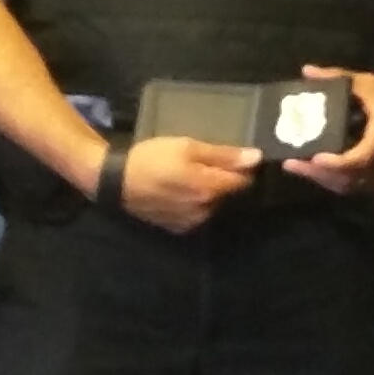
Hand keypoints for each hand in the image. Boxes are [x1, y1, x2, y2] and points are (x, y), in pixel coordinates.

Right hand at [116, 134, 258, 234]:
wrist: (117, 181)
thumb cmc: (153, 157)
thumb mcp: (187, 147)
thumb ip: (223, 154)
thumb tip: (256, 157)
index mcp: (210, 189)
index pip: (243, 182)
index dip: (243, 169)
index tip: (235, 157)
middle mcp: (205, 210)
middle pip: (227, 194)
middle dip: (223, 180)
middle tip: (206, 163)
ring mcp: (191, 221)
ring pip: (212, 205)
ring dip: (209, 193)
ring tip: (191, 177)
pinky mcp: (178, 227)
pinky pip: (197, 215)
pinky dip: (195, 204)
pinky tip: (180, 192)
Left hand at [281, 68, 373, 195]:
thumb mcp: (365, 84)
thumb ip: (336, 77)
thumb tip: (306, 70)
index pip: (358, 158)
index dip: (336, 162)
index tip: (314, 157)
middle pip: (345, 178)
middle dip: (316, 173)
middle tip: (290, 163)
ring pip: (347, 185)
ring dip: (321, 179)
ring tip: (296, 166)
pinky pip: (353, 186)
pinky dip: (332, 181)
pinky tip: (316, 172)